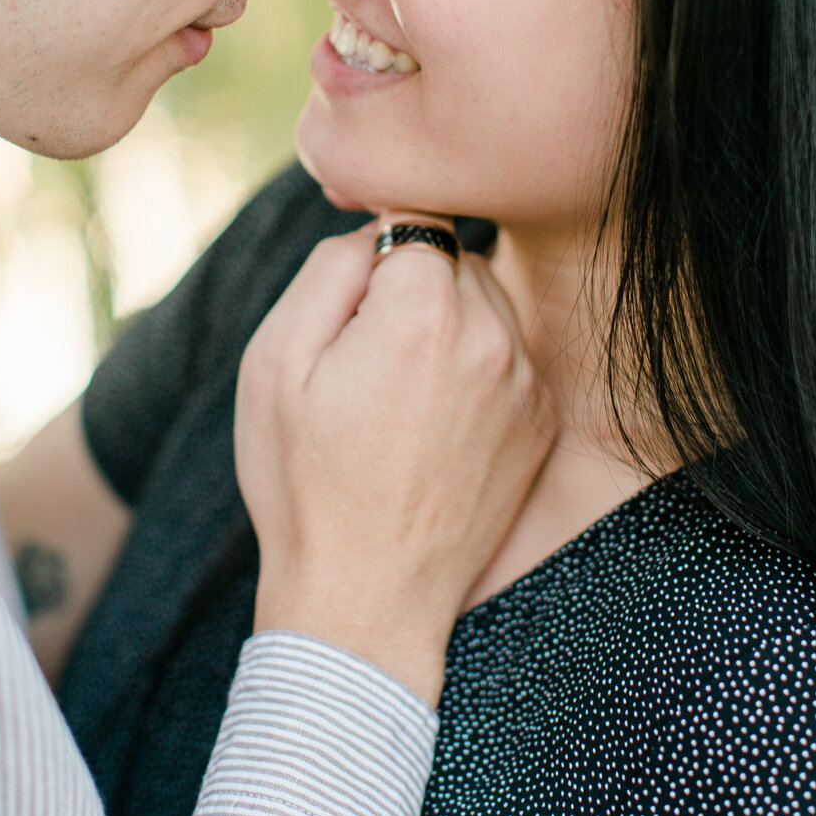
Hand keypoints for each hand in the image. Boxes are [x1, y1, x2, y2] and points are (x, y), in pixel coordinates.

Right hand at [235, 212, 550, 706]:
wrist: (364, 598)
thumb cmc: (305, 480)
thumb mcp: (276, 360)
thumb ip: (331, 267)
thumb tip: (379, 228)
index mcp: (424, 312)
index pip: (415, 218)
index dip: (373, 251)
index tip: (350, 303)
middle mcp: (493, 336)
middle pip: (454, 257)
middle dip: (409, 289)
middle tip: (361, 362)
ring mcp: (525, 383)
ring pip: (485, 304)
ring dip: (445, 325)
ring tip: (396, 397)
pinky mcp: (540, 422)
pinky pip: (508, 355)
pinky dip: (473, 369)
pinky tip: (432, 425)